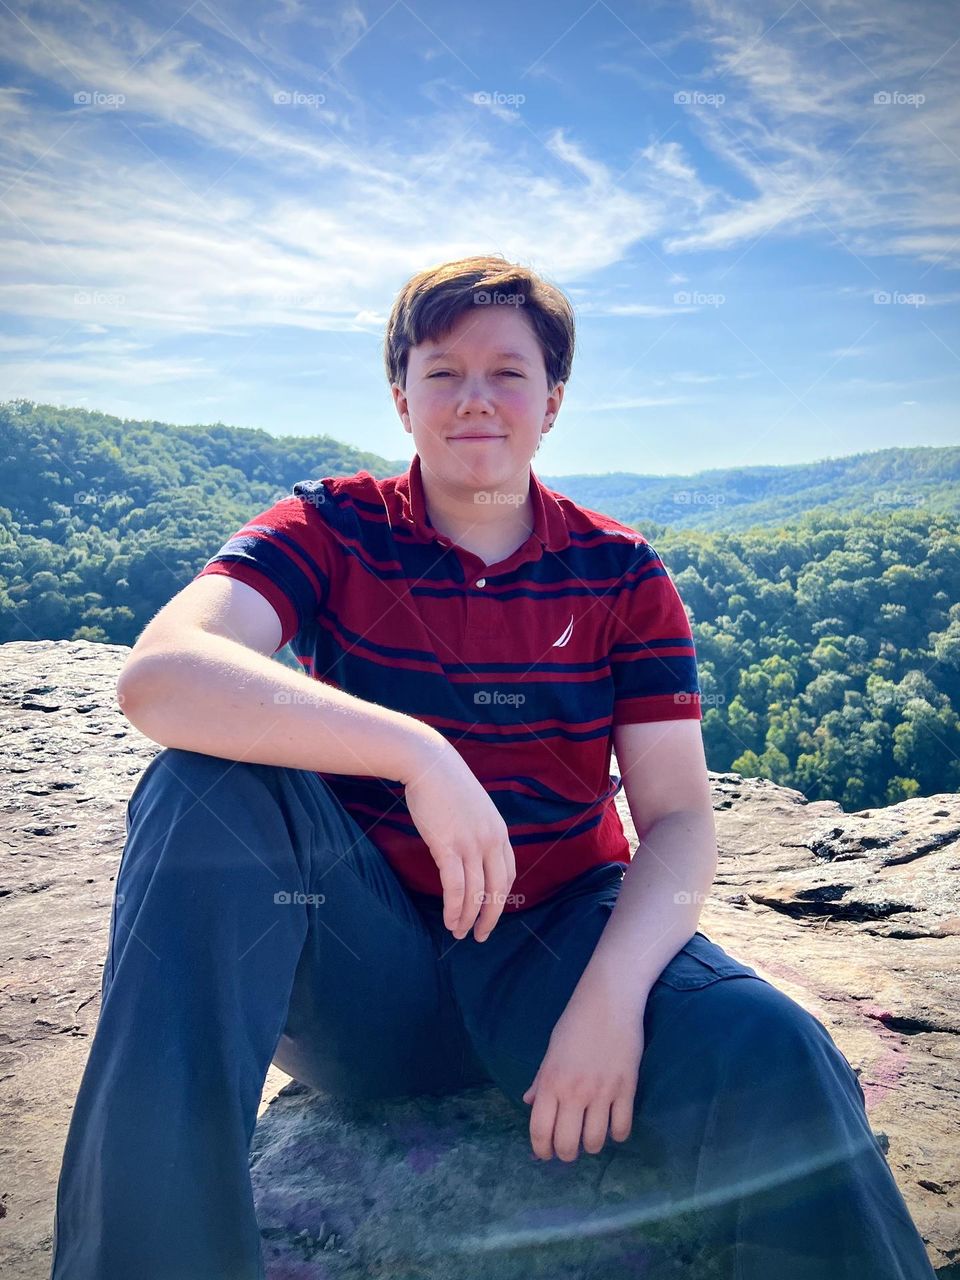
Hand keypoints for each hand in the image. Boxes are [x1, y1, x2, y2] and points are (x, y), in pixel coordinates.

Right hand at [402, 735, 516, 942]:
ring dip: (467, 918)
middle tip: (480, 936)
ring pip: (476, 893)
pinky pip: (455, 887)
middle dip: (490, 917)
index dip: (500, 898)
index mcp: (500, 832)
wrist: (429, 763)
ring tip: (458, 933)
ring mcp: (471, 843)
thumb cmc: (446, 785)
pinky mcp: (448, 846)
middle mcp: (491, 840)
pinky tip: (449, 919)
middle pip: (497, 890)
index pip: (508, 874)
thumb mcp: (474, 809)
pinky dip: (453, 907)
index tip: (491, 913)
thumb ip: (478, 832)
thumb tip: (471, 855)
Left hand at [522, 977, 643, 1161]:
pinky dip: (617, 1134)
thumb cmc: (575, 1022)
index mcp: (551, 1082)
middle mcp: (574, 1092)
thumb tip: (529, 1102)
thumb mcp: (552, 1050)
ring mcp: (602, 1092)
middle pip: (567, 1145)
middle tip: (569, 1148)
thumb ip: (541, 1080)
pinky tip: (613, 1125)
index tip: (545, 1153)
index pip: (540, 1130)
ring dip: (591, 1145)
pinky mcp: (627, 1089)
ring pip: (595, 1142)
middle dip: (566, 1154)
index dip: (541, 1149)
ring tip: (591, 1136)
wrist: (609, 1000)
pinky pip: (622, 1128)